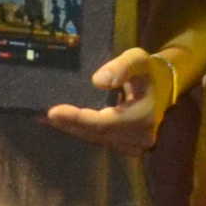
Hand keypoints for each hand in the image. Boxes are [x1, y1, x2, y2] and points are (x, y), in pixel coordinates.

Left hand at [43, 44, 174, 153]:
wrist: (163, 86)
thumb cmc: (149, 70)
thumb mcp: (138, 58)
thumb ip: (121, 67)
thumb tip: (98, 81)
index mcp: (143, 117)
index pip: (105, 123)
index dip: (78, 119)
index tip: (53, 112)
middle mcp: (139, 137)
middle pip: (97, 134)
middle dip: (69, 124)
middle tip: (42, 115)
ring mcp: (133, 145)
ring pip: (96, 139)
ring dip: (72, 129)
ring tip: (45, 119)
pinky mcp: (126, 146)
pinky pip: (99, 139)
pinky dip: (80, 130)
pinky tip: (62, 123)